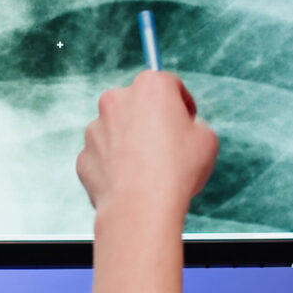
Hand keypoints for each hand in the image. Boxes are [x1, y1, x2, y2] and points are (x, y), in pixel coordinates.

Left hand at [76, 70, 218, 233]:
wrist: (140, 207)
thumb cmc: (176, 170)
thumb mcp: (207, 140)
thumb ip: (195, 125)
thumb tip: (188, 130)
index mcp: (150, 87)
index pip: (169, 84)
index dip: (182, 103)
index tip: (187, 119)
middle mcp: (117, 100)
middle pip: (138, 104)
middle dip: (152, 119)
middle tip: (168, 144)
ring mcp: (96, 128)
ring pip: (117, 130)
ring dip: (131, 142)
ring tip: (150, 168)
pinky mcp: (85, 155)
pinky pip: (103, 155)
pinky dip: (115, 164)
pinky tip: (131, 181)